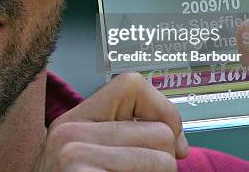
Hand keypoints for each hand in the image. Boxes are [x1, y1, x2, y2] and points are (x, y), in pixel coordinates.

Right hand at [34, 73, 188, 171]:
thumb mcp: (85, 157)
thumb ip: (123, 138)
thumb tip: (179, 142)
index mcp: (73, 121)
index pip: (133, 85)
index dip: (162, 111)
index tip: (168, 143)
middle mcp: (69, 134)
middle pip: (160, 132)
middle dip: (162, 162)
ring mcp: (75, 158)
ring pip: (163, 163)